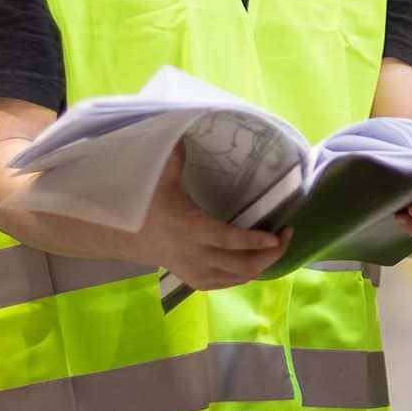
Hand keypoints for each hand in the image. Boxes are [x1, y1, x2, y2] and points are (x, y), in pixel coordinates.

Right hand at [127, 143, 287, 291]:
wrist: (125, 236)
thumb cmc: (146, 203)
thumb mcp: (158, 176)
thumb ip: (174, 154)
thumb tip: (188, 126)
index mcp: (191, 228)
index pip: (230, 240)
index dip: (256, 241)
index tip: (278, 235)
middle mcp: (196, 255)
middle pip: (242, 265)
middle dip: (271, 255)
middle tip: (287, 236)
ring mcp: (196, 272)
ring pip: (239, 278)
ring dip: (262, 265)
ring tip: (277, 246)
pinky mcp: (195, 280)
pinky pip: (229, 284)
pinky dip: (246, 275)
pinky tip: (257, 259)